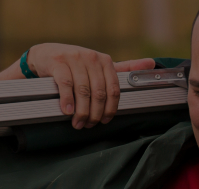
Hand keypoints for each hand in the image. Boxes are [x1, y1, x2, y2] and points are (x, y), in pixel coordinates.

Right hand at [25, 43, 155, 127]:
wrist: (47, 54)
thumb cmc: (76, 64)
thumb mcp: (100, 66)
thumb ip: (124, 67)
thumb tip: (151, 63)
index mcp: (105, 61)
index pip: (113, 89)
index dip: (110, 108)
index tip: (105, 121)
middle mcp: (92, 58)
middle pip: (99, 92)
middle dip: (95, 113)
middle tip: (90, 125)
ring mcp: (74, 59)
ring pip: (83, 91)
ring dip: (81, 111)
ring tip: (78, 123)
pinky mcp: (58, 62)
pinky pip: (66, 84)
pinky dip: (68, 100)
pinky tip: (67, 111)